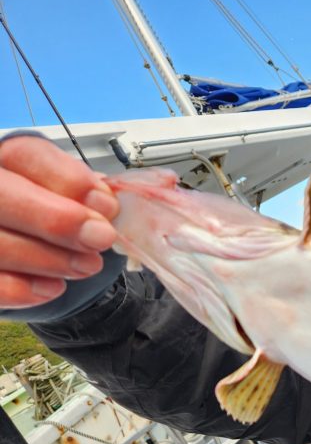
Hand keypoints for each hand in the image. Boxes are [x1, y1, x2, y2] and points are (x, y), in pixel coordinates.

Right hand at [0, 136, 117, 308]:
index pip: (26, 155)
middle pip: (2, 195)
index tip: (106, 203)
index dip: (66, 180)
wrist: (27, 258)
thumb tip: (162, 184)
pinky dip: (22, 288)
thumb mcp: (77, 197)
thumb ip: (104, 191)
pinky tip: (52, 287)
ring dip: (48, 257)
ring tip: (86, 266)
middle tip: (101, 238)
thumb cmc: (52, 218)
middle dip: (55, 219)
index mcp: (7, 159)